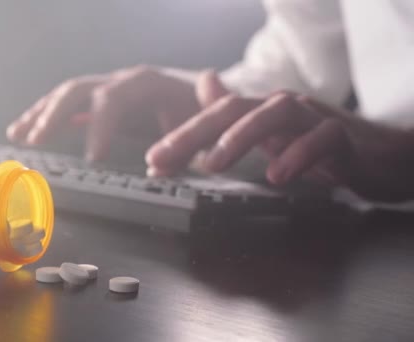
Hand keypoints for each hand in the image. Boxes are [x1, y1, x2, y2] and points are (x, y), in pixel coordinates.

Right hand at [7, 66, 227, 160]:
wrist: (211, 92)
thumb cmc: (209, 112)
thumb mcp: (207, 126)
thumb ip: (188, 142)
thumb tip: (157, 167)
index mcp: (148, 83)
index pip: (115, 98)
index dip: (101, 126)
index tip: (93, 158)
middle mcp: (123, 80)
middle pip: (81, 89)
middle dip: (55, 114)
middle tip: (35, 142)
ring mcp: (110, 87)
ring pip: (67, 94)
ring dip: (41, 114)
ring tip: (17, 135)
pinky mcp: (103, 99)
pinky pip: (68, 103)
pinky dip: (45, 116)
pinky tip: (25, 130)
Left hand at [146, 90, 413, 201]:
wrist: (384, 154)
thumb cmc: (321, 144)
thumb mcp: (271, 132)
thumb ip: (237, 112)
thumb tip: (204, 82)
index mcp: (262, 111)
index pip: (214, 116)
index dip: (181, 136)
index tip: (152, 161)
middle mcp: (283, 108)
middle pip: (233, 110)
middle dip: (193, 134)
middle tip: (164, 159)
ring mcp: (314, 119)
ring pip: (274, 115)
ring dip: (239, 138)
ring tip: (212, 163)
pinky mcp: (345, 138)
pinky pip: (322, 140)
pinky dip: (298, 155)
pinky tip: (278, 175)